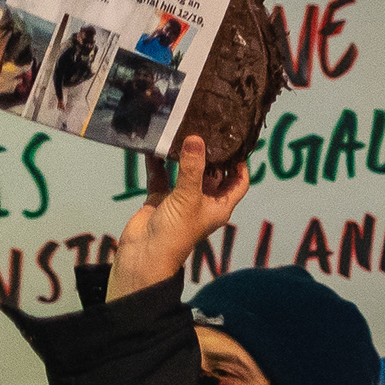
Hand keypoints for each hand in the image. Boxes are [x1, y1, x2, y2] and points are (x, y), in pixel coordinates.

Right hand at [112, 137, 247, 296]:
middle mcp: (203, 202)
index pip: (238, 182)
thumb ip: (192, 167)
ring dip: (183, 157)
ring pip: (185, 174)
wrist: (144, 254)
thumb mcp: (188, 196)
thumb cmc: (176, 231)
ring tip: (182, 133)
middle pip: (212, 174)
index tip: (235, 143)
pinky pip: (161, 178)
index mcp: (220, 206)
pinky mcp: (160, 200)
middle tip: (207, 130)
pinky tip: (155, 147)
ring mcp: (181, 201)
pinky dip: (158, 164)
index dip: (240, 165)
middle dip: (210, 155)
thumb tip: (196, 139)